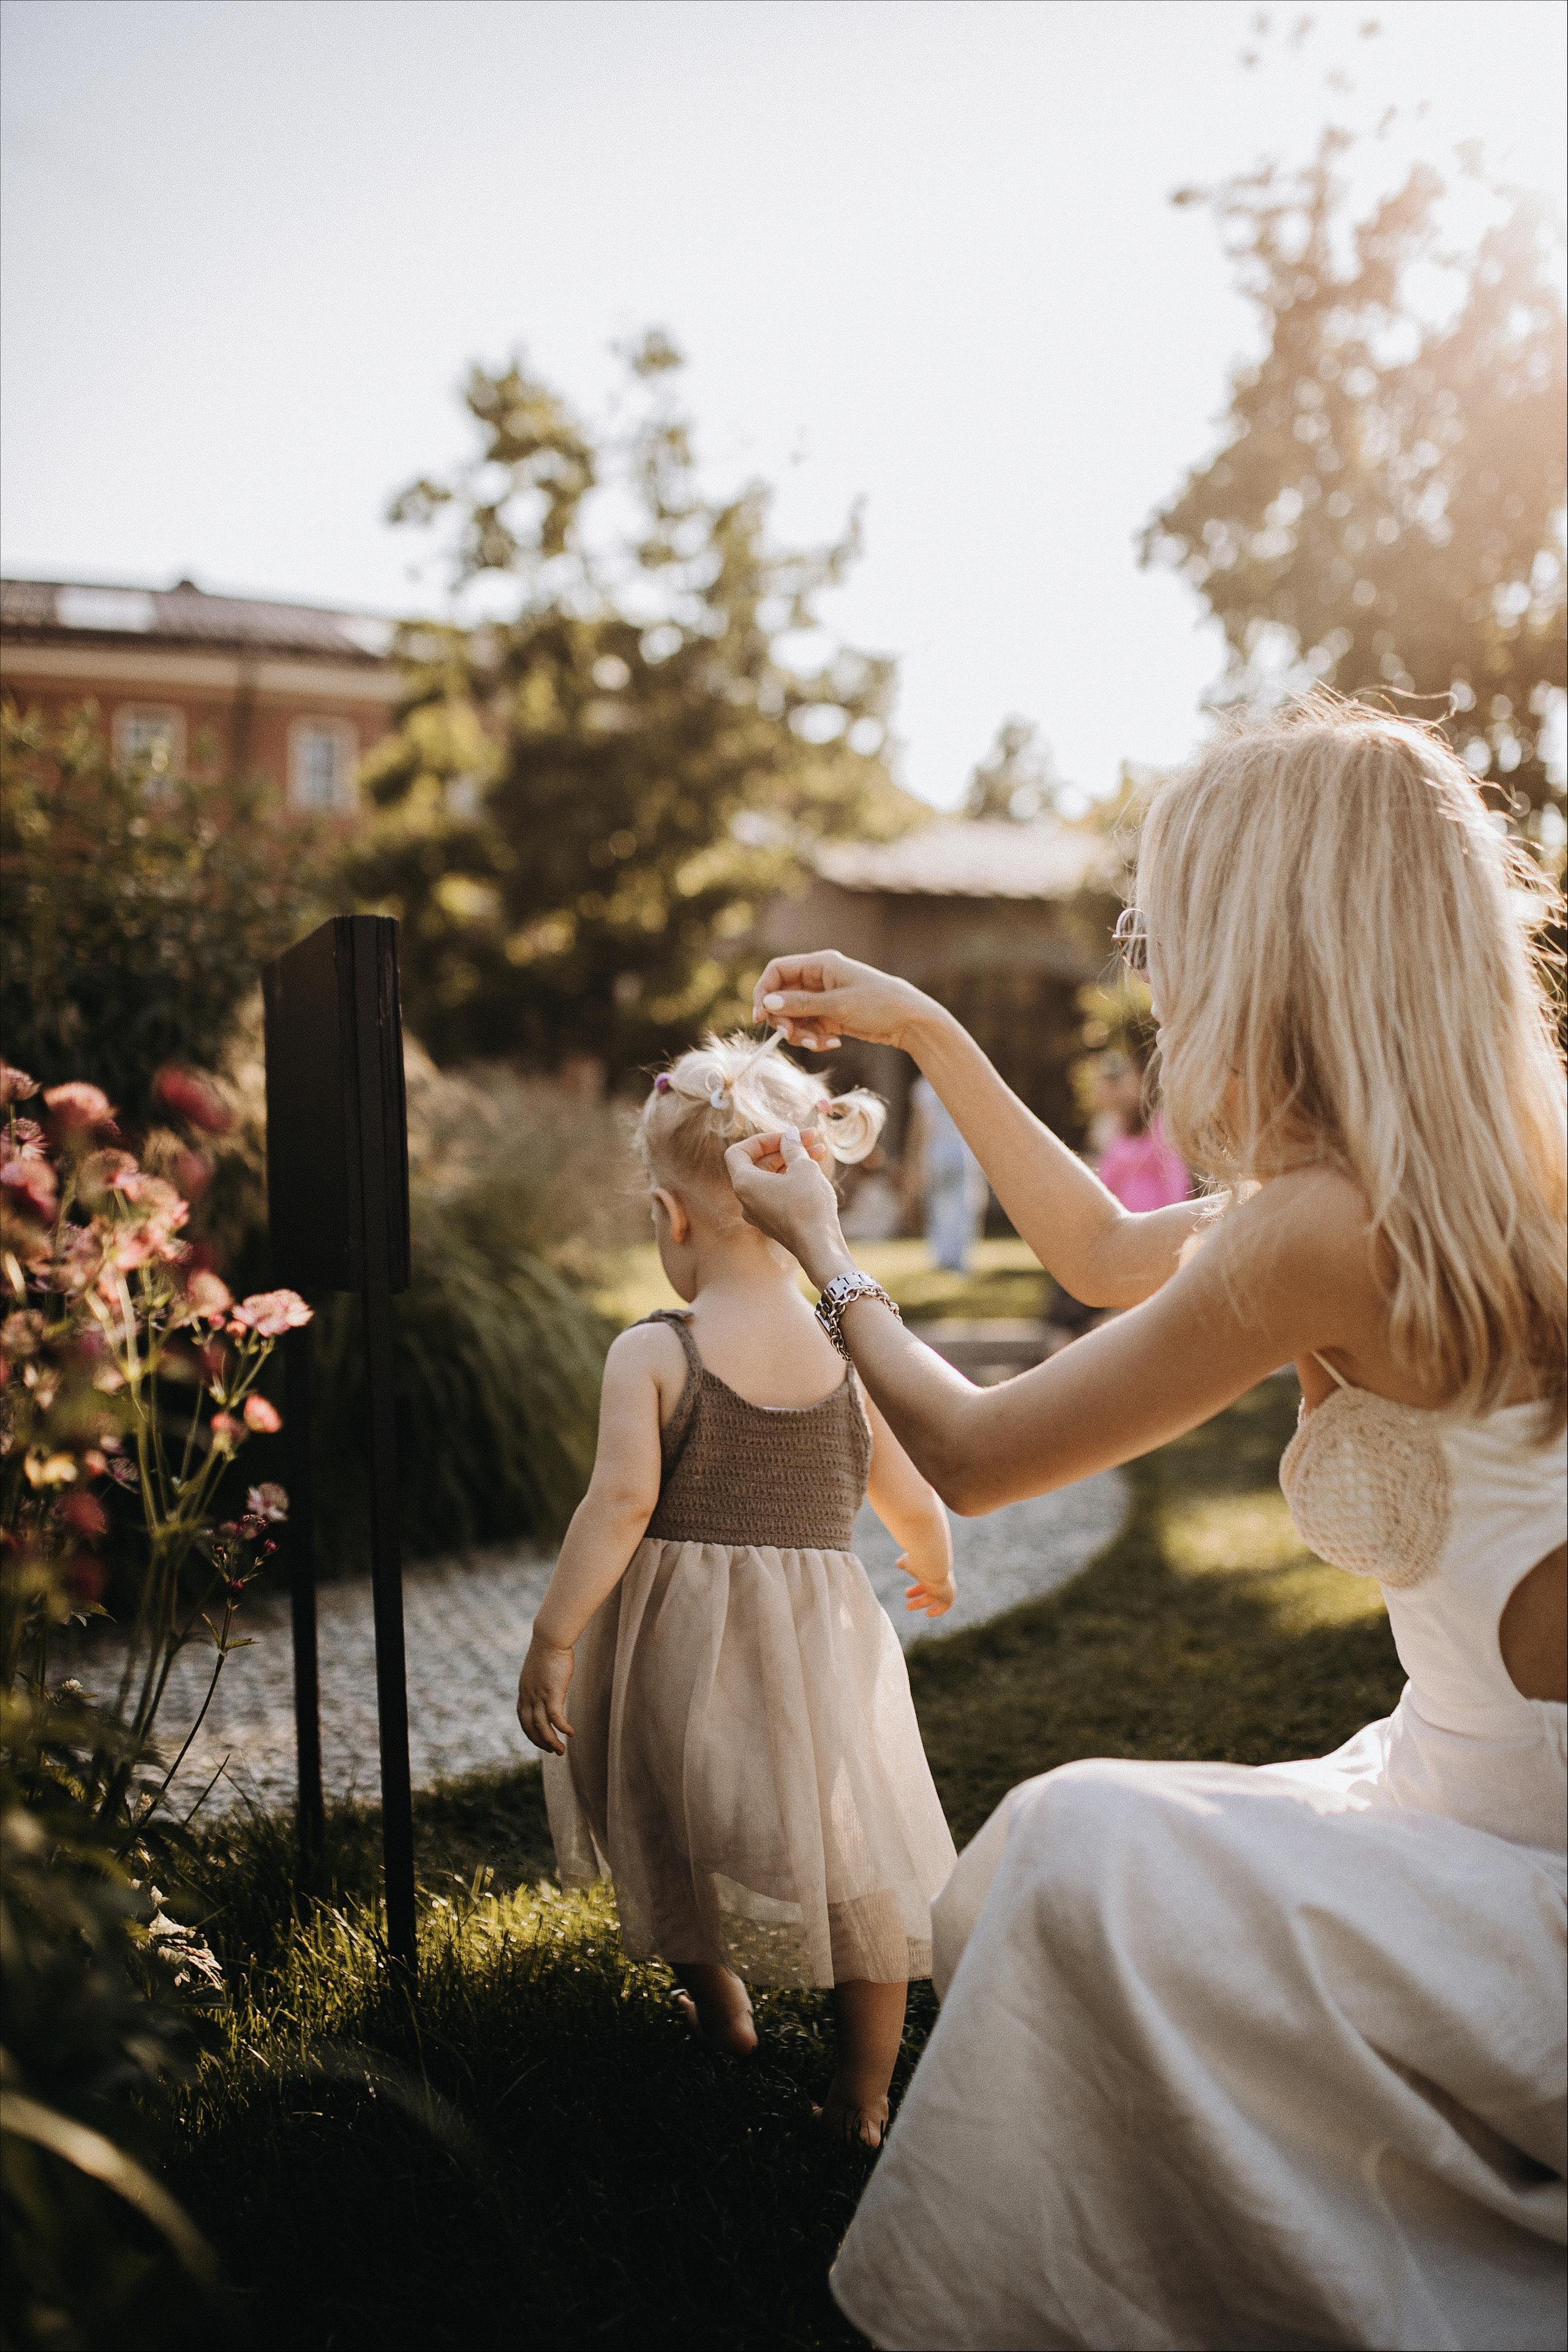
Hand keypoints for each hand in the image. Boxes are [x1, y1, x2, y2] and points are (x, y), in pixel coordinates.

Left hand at [517, 1634, 574, 1755]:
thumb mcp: (539, 1671)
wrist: (550, 1638)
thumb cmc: (548, 1651)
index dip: (531, 1734)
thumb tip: (548, 1686)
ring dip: (551, 1742)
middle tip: (554, 1752)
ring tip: (561, 1751)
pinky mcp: (552, 1692)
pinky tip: (571, 1733)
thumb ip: (540, 1683)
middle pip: (531, 1728)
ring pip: (542, 1727)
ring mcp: (539, 1696)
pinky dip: (562, 1728)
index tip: (541, 1741)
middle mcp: (528, 1697)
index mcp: (524, 1692)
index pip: (523, 1720)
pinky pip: (556, 1717)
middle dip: (541, 1743)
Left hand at [725, 1128, 847, 1281]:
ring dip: (792, 1162)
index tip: (787, 1136)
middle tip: (811, 1138)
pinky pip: (778, 1195)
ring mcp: (759, 1214)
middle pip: (758, 1164)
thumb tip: (790, 1136)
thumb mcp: (803, 1167)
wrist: (820, 1248)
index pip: (739, 1151)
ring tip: (819, 1151)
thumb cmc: (808, 1206)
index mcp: (744, 1184)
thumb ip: (793, 1147)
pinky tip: (815, 1172)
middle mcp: (745, 1200)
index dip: (762, 1139)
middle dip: (784, 1148)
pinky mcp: (774, 1223)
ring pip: (771, 1179)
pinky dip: (792, 1180)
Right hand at [751, 951, 936, 1054]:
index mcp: (820, 964)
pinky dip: (815, 1038)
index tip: (761, 1017)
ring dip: (801, 1033)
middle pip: (782, 997)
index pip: (777, 971)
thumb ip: (800, 1005)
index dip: (764, 992)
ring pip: (795, 1016)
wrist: (911, 1021)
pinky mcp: (831, 1016)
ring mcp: (824, 998)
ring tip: (819, 1044)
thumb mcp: (837, 1005)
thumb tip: (767, 1003)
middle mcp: (819, 979)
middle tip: (791, 1037)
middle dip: (784, 1019)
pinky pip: (810, 1027)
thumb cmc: (879, 1004)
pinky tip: (833, 1043)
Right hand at [899, 1554, 955, 1617]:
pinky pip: (945, 1606)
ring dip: (921, 1602)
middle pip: (930, 1585)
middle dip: (917, 1591)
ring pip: (934, 1596)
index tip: (908, 1588)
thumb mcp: (910, 1560)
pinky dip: (937, 1610)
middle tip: (906, 1594)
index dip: (916, 1582)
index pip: (926, 1576)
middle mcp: (941, 1576)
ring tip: (908, 1606)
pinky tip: (928, 1613)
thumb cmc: (920, 1560)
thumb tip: (899, 1563)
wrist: (934, 1566)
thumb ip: (906, 1562)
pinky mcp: (949, 1595)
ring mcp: (946, 1585)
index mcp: (933, 1568)